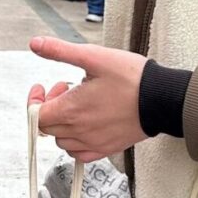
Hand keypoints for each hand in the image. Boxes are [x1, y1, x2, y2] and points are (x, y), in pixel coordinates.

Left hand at [28, 37, 149, 162]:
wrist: (162, 100)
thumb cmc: (132, 79)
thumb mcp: (93, 56)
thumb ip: (60, 51)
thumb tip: (36, 44)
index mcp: (71, 110)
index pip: (36, 115)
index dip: (35, 100)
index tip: (43, 88)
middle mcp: (80, 131)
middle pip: (47, 128)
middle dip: (50, 107)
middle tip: (66, 89)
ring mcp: (93, 143)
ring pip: (62, 141)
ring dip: (63, 123)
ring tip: (78, 104)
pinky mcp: (107, 149)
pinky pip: (80, 153)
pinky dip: (76, 141)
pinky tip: (86, 124)